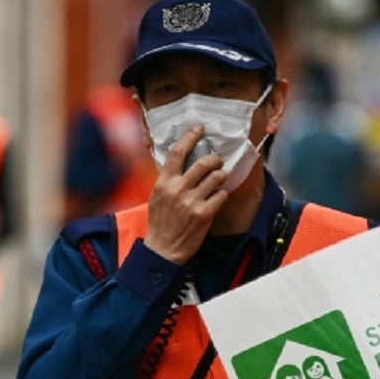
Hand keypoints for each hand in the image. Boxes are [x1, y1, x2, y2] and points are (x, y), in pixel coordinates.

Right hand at [142, 125, 230, 264]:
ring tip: (220, 179)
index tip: (200, 129)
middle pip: (203, 163)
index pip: (178, 152)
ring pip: (216, 177)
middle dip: (215, 159)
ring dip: (221, 176)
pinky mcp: (204, 214)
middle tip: (217, 161)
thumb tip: (182, 161)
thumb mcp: (157, 196)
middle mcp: (177, 189)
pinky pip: (221, 196)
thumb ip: (168, 179)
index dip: (191, 137)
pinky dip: (222, 195)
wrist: (163, 250)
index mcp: (164, 182)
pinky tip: (218, 198)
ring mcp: (191, 202)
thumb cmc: (160, 222)